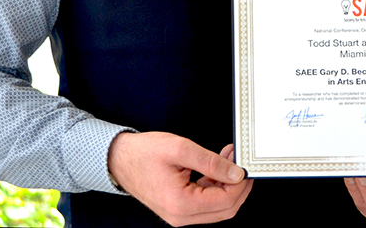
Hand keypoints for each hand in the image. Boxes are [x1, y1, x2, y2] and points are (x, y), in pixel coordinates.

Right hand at [107, 131, 253, 225]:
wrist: (119, 159)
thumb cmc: (144, 153)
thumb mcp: (181, 149)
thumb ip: (212, 162)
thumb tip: (236, 173)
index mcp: (181, 204)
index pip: (226, 201)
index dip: (241, 183)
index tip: (246, 164)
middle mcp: (180, 216)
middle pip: (226, 209)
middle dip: (238, 185)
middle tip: (241, 161)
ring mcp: (179, 215)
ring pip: (218, 208)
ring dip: (228, 184)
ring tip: (230, 156)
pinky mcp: (179, 208)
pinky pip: (206, 202)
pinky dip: (216, 185)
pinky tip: (219, 165)